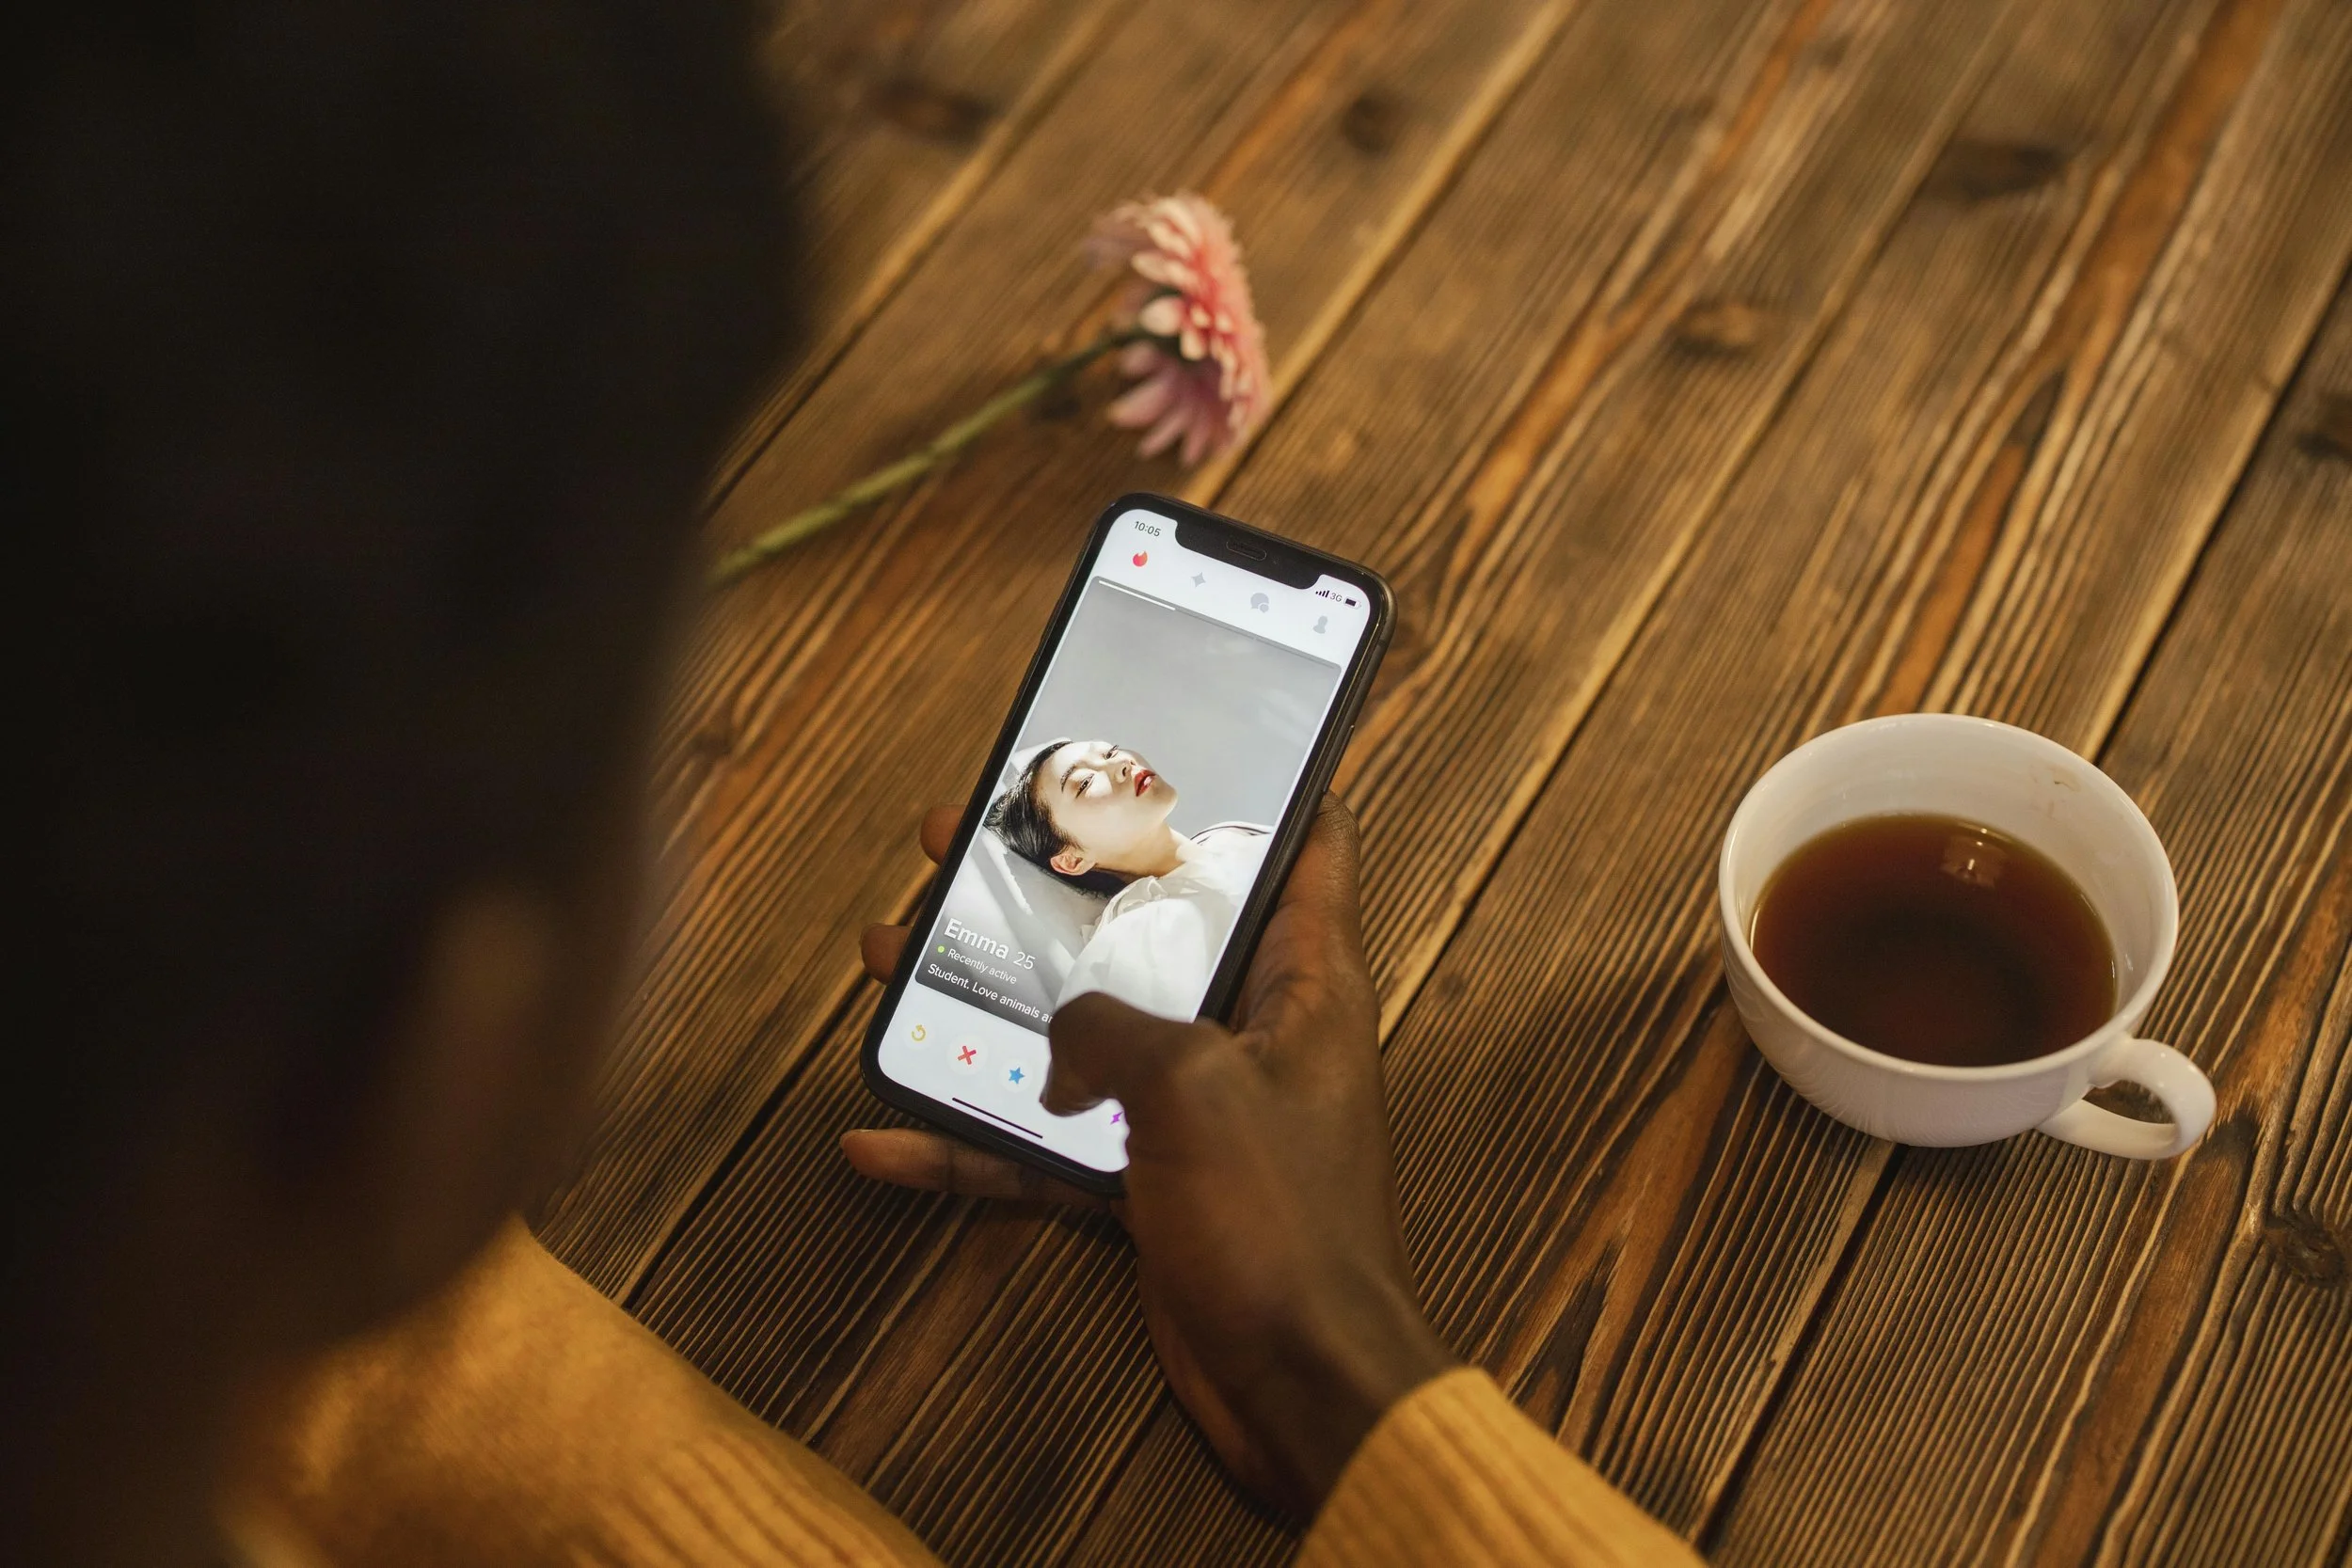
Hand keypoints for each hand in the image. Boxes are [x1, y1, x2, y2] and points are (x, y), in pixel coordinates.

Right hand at [846, 798, 1455, 1514]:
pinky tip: (886, 1136)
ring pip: (1077, 1025)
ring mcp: (1195, 1109)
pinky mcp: (1148, 1182)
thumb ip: (1111, 1027)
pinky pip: (1046, 1142)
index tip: (1213, 728)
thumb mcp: (1193, 1085)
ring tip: (893, 951)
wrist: (1298, 1387)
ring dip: (985, 995)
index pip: (1308, 845)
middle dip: (1061, 876)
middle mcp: (1252, 1030)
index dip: (1272, 778)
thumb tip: (1060, 1044)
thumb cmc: (1285, 1226)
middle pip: (1150, 922)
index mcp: (1305, 981)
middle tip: (973, 830)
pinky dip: (972, 1139)